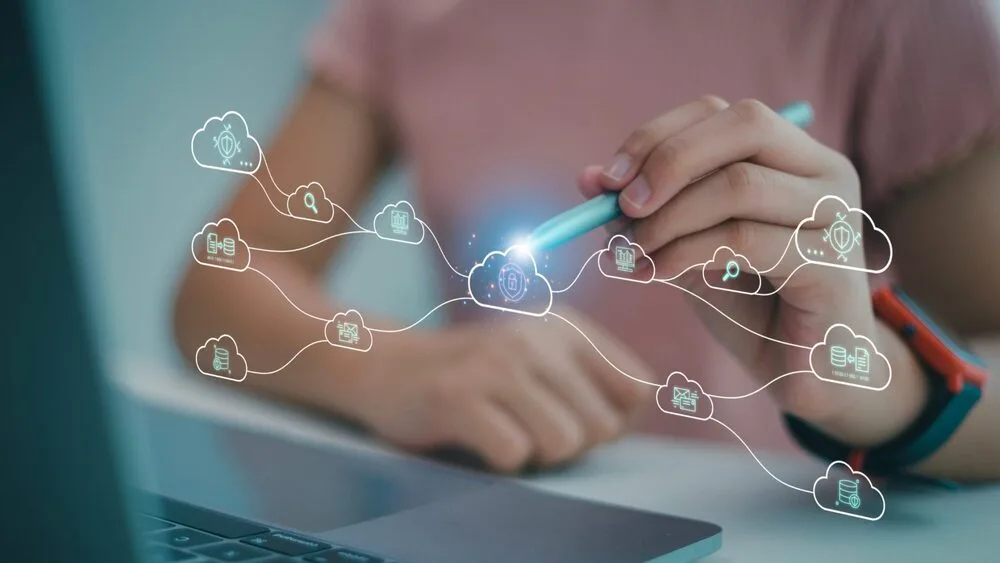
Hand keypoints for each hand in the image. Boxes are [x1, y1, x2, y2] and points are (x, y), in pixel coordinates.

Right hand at [347, 307, 653, 471]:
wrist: (386, 366)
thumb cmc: (475, 376)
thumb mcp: (539, 357)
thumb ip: (590, 378)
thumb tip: (635, 416)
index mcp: (564, 326)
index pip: (638, 389)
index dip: (613, 419)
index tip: (573, 416)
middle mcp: (535, 337)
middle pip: (604, 426)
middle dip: (572, 444)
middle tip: (528, 426)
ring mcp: (495, 364)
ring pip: (565, 443)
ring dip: (536, 454)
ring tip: (505, 430)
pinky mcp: (458, 396)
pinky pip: (514, 454)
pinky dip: (499, 459)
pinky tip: (476, 435)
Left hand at [579, 97, 918, 444]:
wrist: (802, 373)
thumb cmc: (749, 305)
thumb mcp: (687, 248)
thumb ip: (647, 212)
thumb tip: (589, 179)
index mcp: (792, 156)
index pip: (720, 112)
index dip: (657, 137)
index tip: (606, 182)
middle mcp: (824, 173)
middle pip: (743, 124)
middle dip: (668, 160)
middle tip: (622, 207)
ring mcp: (836, 215)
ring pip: (739, 184)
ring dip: (668, 218)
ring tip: (631, 254)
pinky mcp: (832, 265)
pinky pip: (744, 238)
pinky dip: (684, 252)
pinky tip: (655, 273)